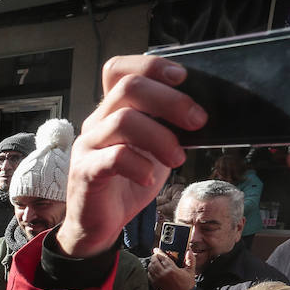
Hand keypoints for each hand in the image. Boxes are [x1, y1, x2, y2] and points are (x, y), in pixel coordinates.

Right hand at [58, 55, 203, 257]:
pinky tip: (150, 178)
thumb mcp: (155, 148)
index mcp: (113, 110)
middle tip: (198, 121)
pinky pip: (113, 158)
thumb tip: (204, 112)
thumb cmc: (128, 182)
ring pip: (123, 120)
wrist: (98, 224)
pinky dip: (140, 165)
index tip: (183, 78)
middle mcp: (97, 122)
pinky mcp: (85, 173)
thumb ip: (168, 127)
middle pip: (128, 87)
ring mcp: (88, 146)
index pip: (119, 69)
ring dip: (160, 137)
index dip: (150, 65)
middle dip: (171, 100)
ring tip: (178, 159)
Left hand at [147, 249, 193, 289]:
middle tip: (156, 255)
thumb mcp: (191, 272)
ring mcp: (158, 280)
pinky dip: (150, 271)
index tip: (157, 249)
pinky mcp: (155, 285)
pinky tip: (153, 270)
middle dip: (154, 257)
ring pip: (150, 268)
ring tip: (154, 262)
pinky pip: (149, 275)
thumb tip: (189, 251)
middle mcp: (163, 274)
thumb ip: (190, 260)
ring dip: (151, 263)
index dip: (159, 252)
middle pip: (154, 261)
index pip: (162, 257)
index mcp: (171, 270)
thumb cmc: (187, 285)